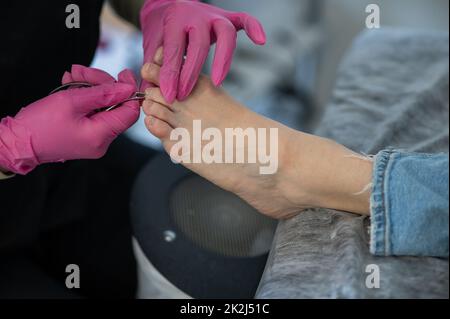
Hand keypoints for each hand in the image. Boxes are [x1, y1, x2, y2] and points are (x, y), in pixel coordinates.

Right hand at [0, 66, 139, 174]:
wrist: (17, 142)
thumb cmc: (39, 124)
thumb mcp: (71, 101)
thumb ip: (103, 93)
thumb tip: (128, 88)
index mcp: (100, 136)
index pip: (130, 112)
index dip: (129, 91)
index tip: (123, 74)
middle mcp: (102, 141)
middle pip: (115, 106)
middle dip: (101, 84)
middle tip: (80, 71)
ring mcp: (94, 140)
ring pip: (103, 106)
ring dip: (89, 87)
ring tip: (71, 77)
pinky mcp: (86, 136)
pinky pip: (93, 112)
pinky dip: (84, 97)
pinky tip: (71, 85)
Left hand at [140, 0, 265, 102]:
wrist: (168, 5)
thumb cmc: (161, 34)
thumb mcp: (152, 48)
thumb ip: (153, 68)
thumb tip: (150, 93)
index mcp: (173, 20)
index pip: (173, 49)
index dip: (170, 74)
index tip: (169, 96)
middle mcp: (194, 15)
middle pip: (198, 44)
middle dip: (191, 72)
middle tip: (185, 95)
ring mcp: (213, 15)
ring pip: (224, 33)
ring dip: (222, 59)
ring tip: (217, 82)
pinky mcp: (227, 16)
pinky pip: (245, 20)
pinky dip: (254, 28)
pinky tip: (261, 41)